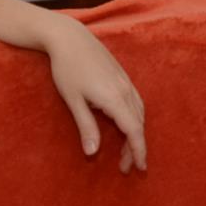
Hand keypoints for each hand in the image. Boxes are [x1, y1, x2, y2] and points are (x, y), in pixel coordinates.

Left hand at [45, 20, 148, 172]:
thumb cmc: (66, 68)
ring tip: (125, 150)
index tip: (139, 168)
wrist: (69, 37)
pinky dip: (134, 119)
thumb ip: (86, 126)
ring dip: (135, 133)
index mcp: (114, 98)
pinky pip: (136, 102)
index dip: (138, 151)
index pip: (133, 130)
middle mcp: (125, 90)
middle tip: (124, 167)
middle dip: (135, 147)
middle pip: (138, 124)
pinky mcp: (122, 76)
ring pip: (139, 113)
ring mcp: (125, 82)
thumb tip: (93, 153)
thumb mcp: (73, 100)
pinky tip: (124, 124)